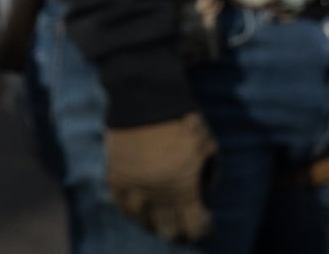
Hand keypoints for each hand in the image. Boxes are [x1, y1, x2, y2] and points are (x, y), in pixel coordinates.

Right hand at [104, 112, 216, 242]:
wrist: (144, 96)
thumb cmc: (182, 119)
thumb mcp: (208, 145)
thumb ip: (211, 174)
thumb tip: (205, 195)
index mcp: (185, 187)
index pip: (195, 227)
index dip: (202, 229)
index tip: (205, 220)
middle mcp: (159, 193)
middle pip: (169, 231)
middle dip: (180, 229)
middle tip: (183, 221)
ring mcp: (135, 187)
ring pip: (144, 222)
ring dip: (155, 223)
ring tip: (161, 219)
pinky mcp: (117, 177)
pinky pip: (123, 206)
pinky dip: (133, 212)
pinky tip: (141, 210)